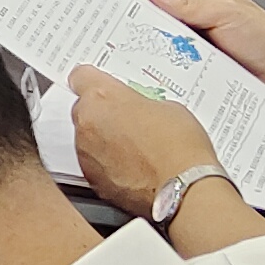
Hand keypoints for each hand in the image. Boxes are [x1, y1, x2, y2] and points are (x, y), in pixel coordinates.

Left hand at [66, 67, 214, 217]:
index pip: (81, 77)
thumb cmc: (179, 147)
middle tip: (129, 121)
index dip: (92, 81)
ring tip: (135, 149)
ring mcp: (86, 154)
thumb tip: (138, 110)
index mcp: (103, 97)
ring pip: (87, 139)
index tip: (98, 85)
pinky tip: (133, 167)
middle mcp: (87, 124)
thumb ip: (140, 103)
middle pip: (84, 110)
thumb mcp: (166, 106)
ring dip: (104, 141)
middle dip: (103, 114)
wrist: (184, 187)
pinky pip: (95, 165)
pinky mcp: (92, 180)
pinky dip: (108, 165)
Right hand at [135, 0, 264, 95]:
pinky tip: (166, 85)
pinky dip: (171, 81)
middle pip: (154, 28)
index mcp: (198, 3)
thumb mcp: (228, 13)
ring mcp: (194, 54)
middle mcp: (193, 28)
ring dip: (156, 61)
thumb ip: (191, 5)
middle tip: (128, 43)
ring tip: (146, 65)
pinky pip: (177, 79)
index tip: (121, 13)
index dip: (137, 3)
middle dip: (141, 35)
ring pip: (162, 55)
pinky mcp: (199, 78)